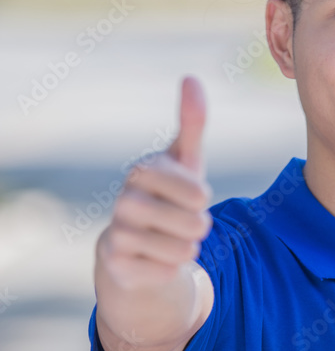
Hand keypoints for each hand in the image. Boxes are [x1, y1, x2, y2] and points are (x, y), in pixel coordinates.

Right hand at [97, 75, 212, 290]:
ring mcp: (116, 232)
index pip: (199, 193)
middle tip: (183, 222)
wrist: (137, 243)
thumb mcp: (186, 160)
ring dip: (187, 248)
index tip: (191, 196)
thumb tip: (190, 77)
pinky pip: (166, 273)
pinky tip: (154, 258)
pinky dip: (170, 269)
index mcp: (143, 170)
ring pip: (183, 251)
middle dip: (199, 227)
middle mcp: (124, 199)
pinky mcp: (115, 264)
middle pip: (195, 224)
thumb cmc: (169, 195)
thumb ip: (192, 122)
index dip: (202, 200)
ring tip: (171, 239)